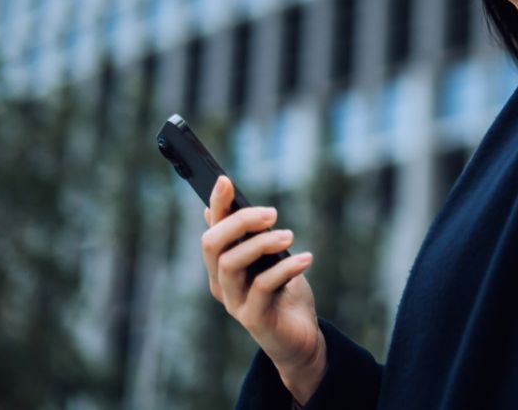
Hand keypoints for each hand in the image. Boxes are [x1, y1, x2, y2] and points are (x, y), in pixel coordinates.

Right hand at [201, 175, 325, 401]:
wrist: (298, 337)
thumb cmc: (282, 293)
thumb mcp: (267, 258)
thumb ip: (247, 236)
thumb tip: (214, 207)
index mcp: (222, 266)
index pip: (212, 230)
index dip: (217, 205)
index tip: (225, 180)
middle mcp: (221, 283)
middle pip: (213, 245)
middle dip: (239, 222)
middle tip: (272, 213)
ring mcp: (234, 303)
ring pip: (231, 265)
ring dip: (261, 244)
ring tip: (289, 235)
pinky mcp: (253, 318)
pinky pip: (263, 287)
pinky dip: (285, 268)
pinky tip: (306, 258)